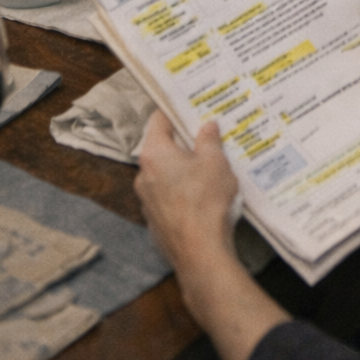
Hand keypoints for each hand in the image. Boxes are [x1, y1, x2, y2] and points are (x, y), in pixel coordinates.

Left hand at [136, 113, 238, 268]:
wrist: (200, 253)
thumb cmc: (206, 201)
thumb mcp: (215, 162)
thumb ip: (209, 140)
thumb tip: (207, 127)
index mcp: (154, 154)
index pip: (159, 120)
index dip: (175, 111)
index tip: (188, 106)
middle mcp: (143, 176)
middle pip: (162, 148)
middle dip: (183, 143)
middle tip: (207, 137)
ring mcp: (147, 201)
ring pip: (165, 175)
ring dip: (183, 170)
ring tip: (210, 168)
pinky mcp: (156, 222)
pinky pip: (168, 198)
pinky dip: (182, 193)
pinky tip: (204, 197)